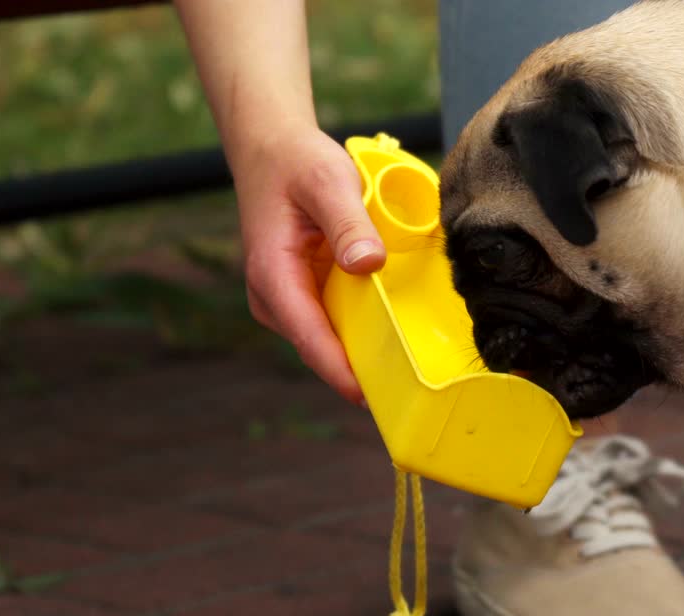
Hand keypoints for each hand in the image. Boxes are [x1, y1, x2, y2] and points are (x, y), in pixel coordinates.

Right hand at [233, 123, 386, 404]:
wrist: (272, 150)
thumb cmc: (297, 164)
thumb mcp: (328, 181)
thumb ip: (348, 223)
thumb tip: (367, 265)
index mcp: (273, 276)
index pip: (310, 338)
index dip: (342, 372)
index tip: (374, 397)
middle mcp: (274, 297)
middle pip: (320, 349)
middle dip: (360, 371)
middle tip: (410, 391)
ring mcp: (286, 300)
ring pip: (328, 339)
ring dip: (363, 351)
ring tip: (410, 368)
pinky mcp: (302, 295)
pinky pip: (333, 322)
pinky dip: (360, 329)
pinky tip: (394, 332)